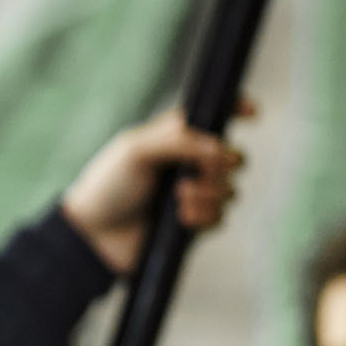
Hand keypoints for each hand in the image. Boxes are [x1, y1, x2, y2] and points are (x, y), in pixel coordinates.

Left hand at [58, 102, 252, 273]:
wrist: (94, 237)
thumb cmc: (107, 186)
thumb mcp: (136, 150)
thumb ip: (178, 139)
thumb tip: (221, 148)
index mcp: (173, 137)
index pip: (212, 116)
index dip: (236, 109)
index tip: (252, 113)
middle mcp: (188, 163)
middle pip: (233, 157)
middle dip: (223, 165)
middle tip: (197, 172)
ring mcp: (193, 195)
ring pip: (230, 190)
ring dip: (209, 193)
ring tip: (180, 198)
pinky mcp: (194, 224)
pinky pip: (220, 217)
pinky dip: (205, 216)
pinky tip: (182, 218)